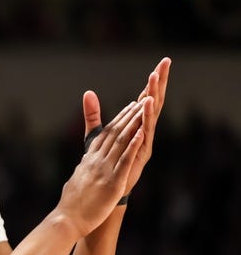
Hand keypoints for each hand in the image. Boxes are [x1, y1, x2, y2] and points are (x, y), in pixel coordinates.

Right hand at [58, 97, 146, 235]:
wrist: (67, 220)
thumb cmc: (70, 205)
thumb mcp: (75, 180)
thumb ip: (83, 169)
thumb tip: (84, 163)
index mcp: (88, 160)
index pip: (105, 135)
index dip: (118, 119)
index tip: (129, 106)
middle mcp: (96, 161)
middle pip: (115, 133)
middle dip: (129, 115)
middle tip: (142, 98)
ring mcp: (104, 170)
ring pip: (121, 142)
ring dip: (134, 123)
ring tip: (144, 108)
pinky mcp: (112, 182)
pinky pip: (124, 161)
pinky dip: (133, 146)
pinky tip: (142, 134)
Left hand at [82, 57, 169, 201]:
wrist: (106, 192)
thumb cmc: (104, 164)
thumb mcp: (96, 135)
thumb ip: (93, 115)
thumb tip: (88, 93)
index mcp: (136, 126)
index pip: (145, 98)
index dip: (152, 82)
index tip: (161, 63)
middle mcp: (143, 132)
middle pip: (153, 102)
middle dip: (159, 83)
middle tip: (165, 63)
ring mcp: (144, 142)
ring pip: (150, 115)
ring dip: (152, 97)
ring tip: (155, 79)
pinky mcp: (140, 154)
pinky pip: (144, 135)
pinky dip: (145, 122)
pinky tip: (147, 108)